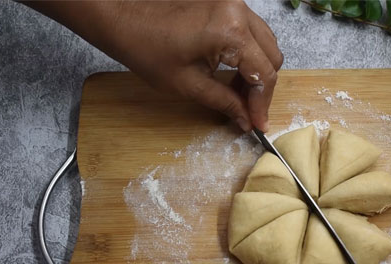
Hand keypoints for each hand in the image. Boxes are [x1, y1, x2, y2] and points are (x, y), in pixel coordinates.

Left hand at [22, 0, 282, 131]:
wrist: (119, 14)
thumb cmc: (145, 48)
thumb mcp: (188, 84)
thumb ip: (225, 102)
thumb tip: (246, 120)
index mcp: (231, 32)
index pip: (264, 74)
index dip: (262, 104)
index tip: (258, 124)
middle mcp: (239, 11)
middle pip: (271, 56)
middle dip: (262, 87)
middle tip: (247, 110)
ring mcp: (233, 2)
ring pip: (265, 42)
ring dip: (257, 69)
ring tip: (238, 92)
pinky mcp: (225, 0)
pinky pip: (251, 30)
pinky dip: (247, 52)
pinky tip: (232, 70)